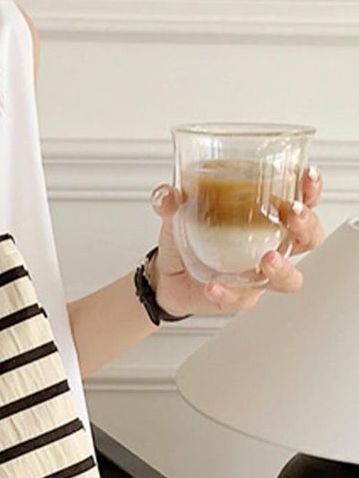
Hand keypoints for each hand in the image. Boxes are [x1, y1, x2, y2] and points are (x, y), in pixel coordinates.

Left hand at [147, 165, 324, 315]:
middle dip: (307, 226)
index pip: (302, 201)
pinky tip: (213, 285)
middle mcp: (270, 247)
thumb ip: (171, 199)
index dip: (311, 190)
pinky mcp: (239, 299)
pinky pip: (242, 300)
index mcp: (265, 218)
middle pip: (309, 239)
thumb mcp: (177, 211)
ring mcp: (257, 276)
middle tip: (292, 215)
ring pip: (289, 279)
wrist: (166, 274)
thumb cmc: (187, 237)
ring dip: (283, 268)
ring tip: (266, 259)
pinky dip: (228, 294)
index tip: (306, 178)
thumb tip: (167, 195)